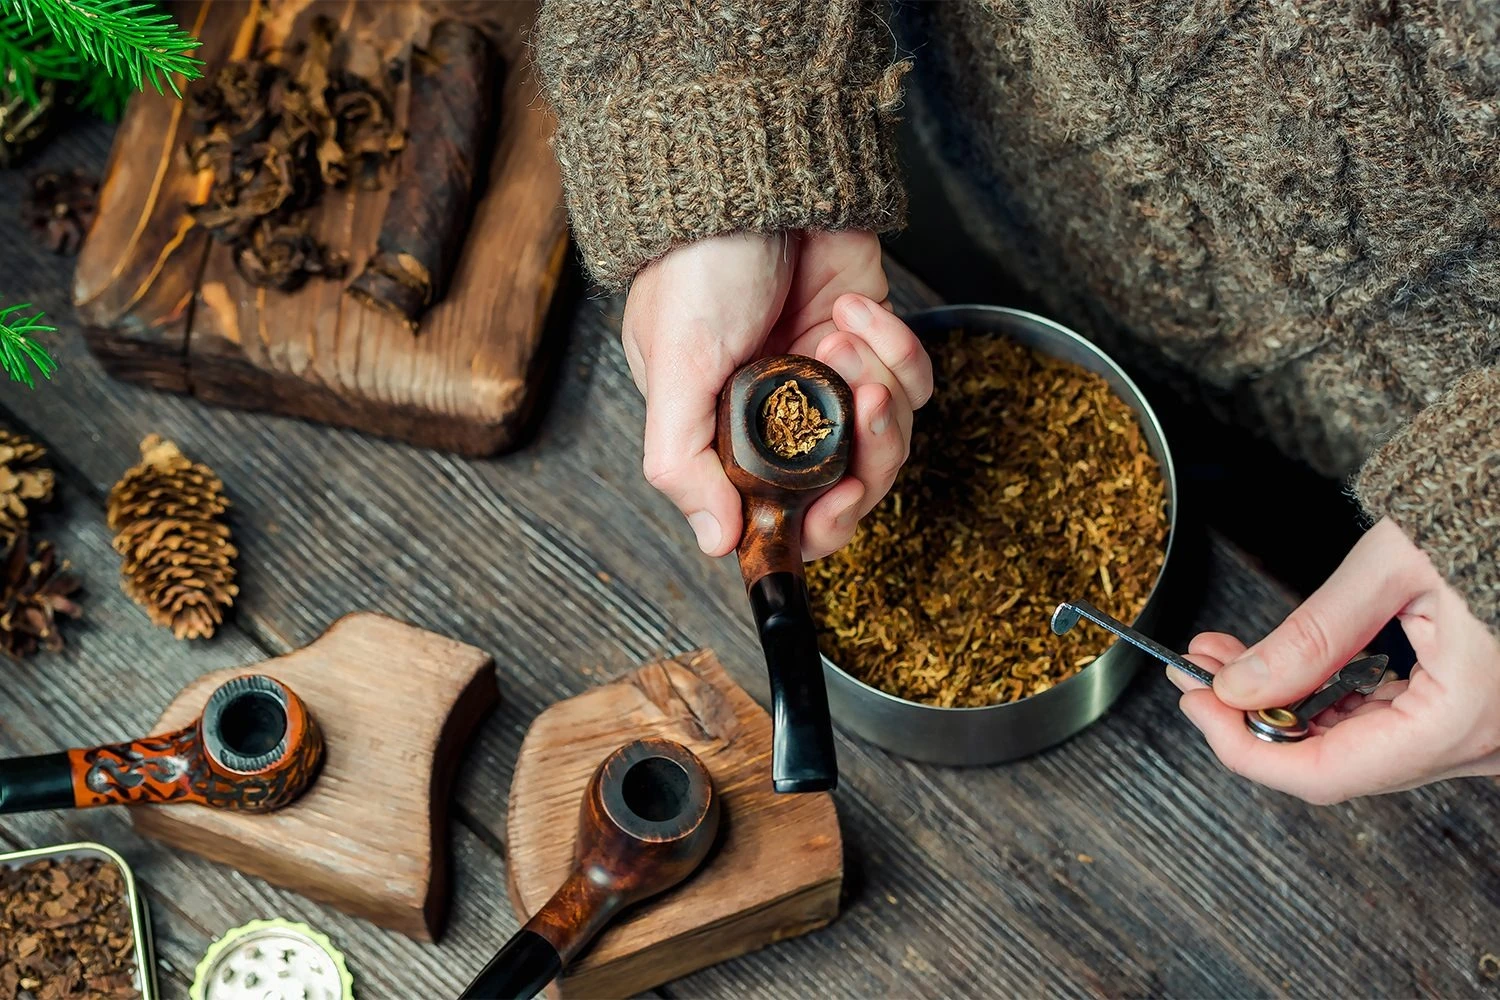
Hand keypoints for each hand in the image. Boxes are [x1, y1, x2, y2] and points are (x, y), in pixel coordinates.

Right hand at [622, 230, 931, 559]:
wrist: (753, 172)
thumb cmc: (697, 265)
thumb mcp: (674, 366)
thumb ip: (683, 461)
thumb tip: (718, 541)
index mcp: (726, 435)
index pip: (780, 515)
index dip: (816, 525)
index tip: (835, 501)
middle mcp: (781, 416)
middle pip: (850, 484)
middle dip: (867, 457)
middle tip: (858, 410)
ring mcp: (831, 379)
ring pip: (889, 434)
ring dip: (877, 388)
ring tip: (840, 337)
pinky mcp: (874, 341)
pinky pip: (911, 375)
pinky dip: (894, 346)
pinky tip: (853, 308)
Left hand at [1170, 517, 1499, 802]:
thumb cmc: (1497, 520)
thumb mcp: (1395, 566)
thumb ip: (1312, 634)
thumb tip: (1238, 684)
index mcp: (1463, 719)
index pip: (1324, 773)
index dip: (1242, 744)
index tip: (1196, 701)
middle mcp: (1481, 746)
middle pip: (1336, 764)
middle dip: (1254, 716)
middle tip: (1199, 672)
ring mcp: (1483, 738)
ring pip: (1360, 747)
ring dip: (1287, 707)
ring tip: (1228, 659)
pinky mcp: (1479, 716)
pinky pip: (1393, 727)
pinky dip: (1333, 701)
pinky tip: (1288, 669)